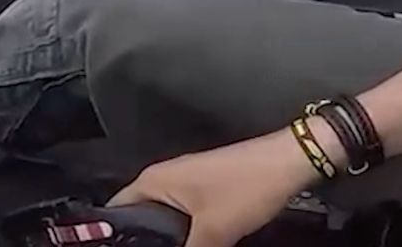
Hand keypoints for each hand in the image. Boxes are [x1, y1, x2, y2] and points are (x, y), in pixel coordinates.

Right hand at [108, 130, 315, 246]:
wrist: (290, 162)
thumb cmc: (248, 187)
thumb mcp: (213, 232)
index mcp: (155, 180)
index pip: (115, 210)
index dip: (112, 235)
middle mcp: (165, 176)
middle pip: (138, 216)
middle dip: (142, 239)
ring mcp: (187, 181)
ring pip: (163, 217)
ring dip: (164, 239)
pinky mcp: (207, 188)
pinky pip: (183, 215)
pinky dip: (183, 233)